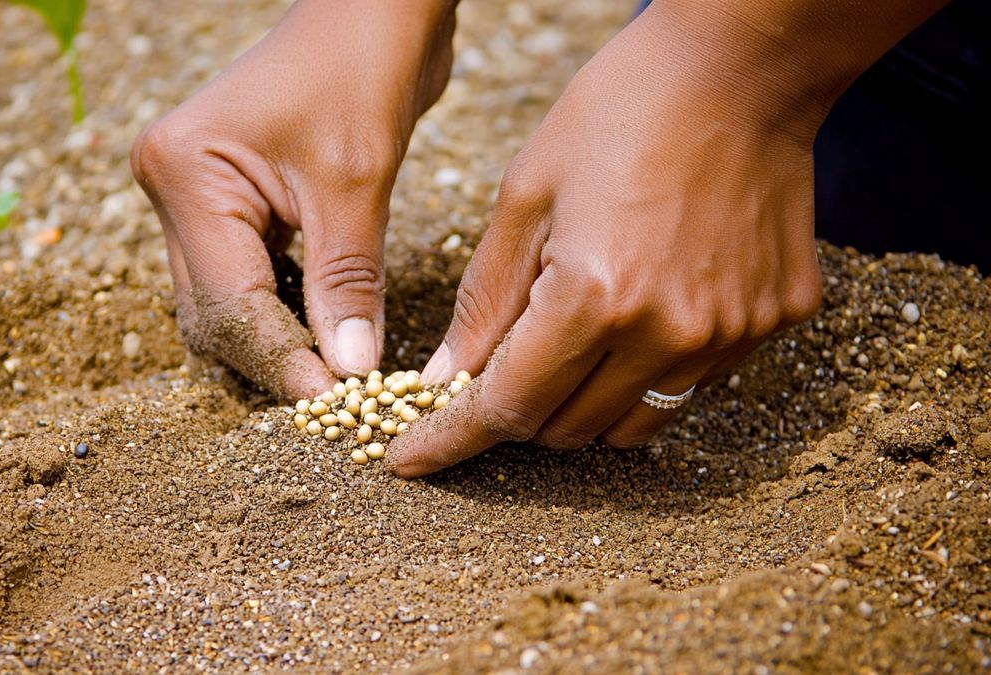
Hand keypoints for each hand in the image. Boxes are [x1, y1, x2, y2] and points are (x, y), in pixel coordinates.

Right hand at [132, 0, 454, 397]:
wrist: (373, 6)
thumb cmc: (362, 65)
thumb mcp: (357, 179)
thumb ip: (348, 279)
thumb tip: (350, 373)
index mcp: (184, 171)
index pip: (226, 299)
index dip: (278, 357)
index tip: (330, 402)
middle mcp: (172, 185)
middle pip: (211, 309)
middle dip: (270, 357)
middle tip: (330, 399)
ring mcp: (195, 194)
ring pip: (223, 301)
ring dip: (273, 341)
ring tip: (330, 375)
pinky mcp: (227, 201)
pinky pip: (245, 276)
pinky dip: (281, 310)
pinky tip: (321, 332)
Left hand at [389, 6, 828, 476]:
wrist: (743, 66)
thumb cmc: (620, 113)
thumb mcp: (526, 195)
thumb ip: (484, 302)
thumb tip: (446, 381)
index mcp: (594, 297)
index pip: (507, 408)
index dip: (449, 441)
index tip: (408, 460)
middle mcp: (667, 333)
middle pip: (567, 427)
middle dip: (516, 409)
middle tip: (497, 364)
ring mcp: (729, 334)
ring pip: (632, 426)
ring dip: (582, 404)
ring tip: (571, 339)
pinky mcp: (774, 322)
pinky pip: (692, 385)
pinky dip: (648, 371)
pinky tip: (642, 308)